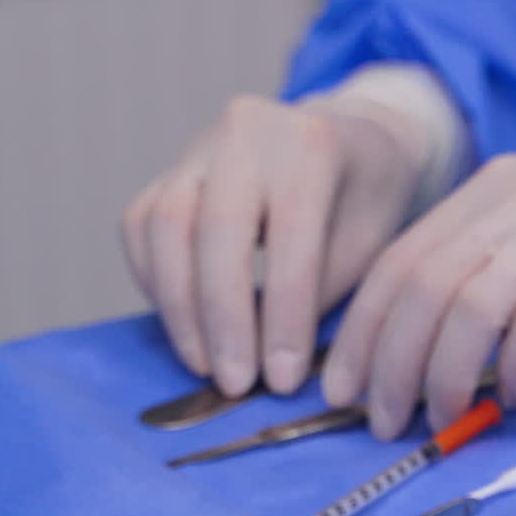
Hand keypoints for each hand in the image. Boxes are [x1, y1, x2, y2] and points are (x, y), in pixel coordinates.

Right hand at [120, 92, 429, 395]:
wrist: (353, 142)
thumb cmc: (369, 202)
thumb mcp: (373, 244)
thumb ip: (323, 294)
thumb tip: (274, 365)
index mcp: (311, 144)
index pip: (289, 243)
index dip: (283, 319)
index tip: (284, 380)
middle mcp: (247, 132)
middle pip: (212, 230)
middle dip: (222, 320)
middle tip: (235, 383)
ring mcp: (199, 145)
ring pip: (163, 226)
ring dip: (179, 308)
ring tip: (205, 365)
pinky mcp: (169, 169)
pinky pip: (141, 226)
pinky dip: (156, 282)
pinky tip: (185, 326)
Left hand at [320, 152, 515, 437]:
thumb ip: (491, 262)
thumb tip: (430, 343)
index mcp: (492, 187)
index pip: (399, 259)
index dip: (361, 329)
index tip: (342, 386)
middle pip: (420, 287)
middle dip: (387, 363)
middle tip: (379, 422)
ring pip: (467, 308)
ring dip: (440, 376)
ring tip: (437, 421)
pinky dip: (512, 369)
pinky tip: (512, 397)